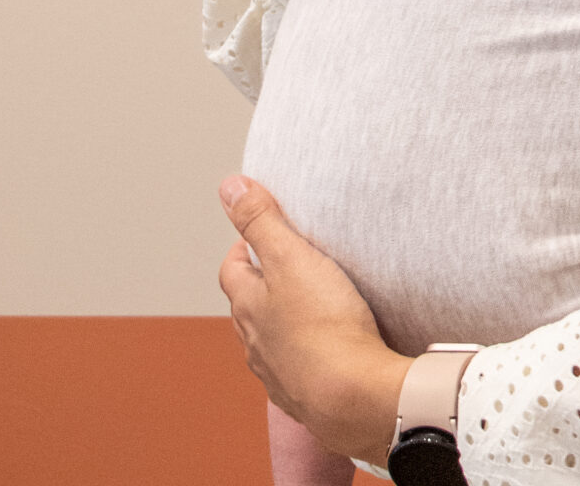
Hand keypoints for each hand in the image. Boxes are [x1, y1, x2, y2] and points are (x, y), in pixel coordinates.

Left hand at [219, 176, 411, 462]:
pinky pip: (294, 366)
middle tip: (283, 262)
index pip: (232, 270)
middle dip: (259, 282)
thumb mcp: (292, 257)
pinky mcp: (303, 392)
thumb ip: (262, 221)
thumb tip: (229, 186)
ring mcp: (277, 370)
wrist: (350, 393)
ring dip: (279, 319)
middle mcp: (255, 341)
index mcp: (248, 306)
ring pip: (268, 338)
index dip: (242, 248)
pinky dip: (302, 351)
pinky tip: (323, 345)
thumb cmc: (324, 326)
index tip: (257, 234)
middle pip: (246, 306)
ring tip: (304, 302)